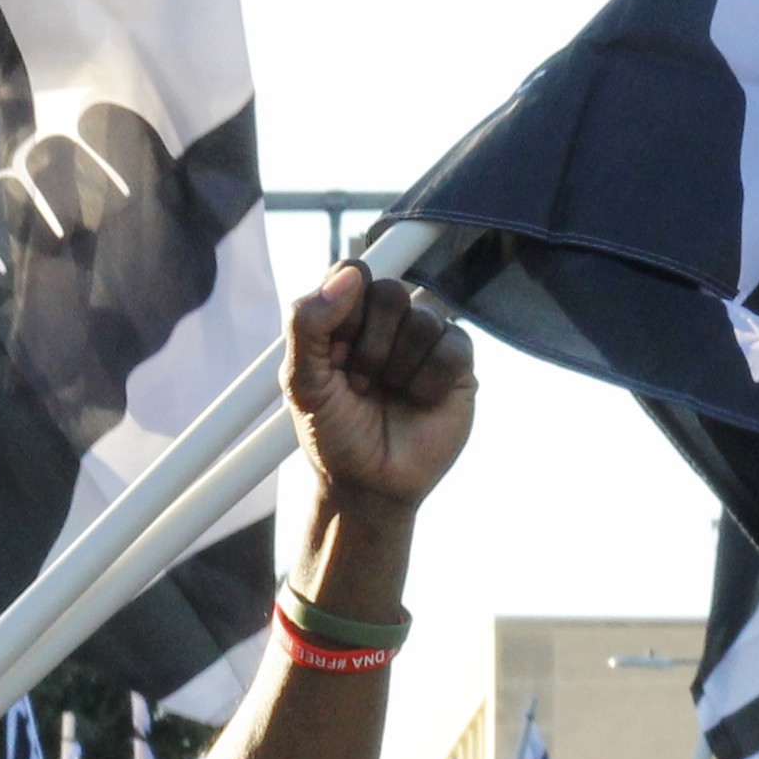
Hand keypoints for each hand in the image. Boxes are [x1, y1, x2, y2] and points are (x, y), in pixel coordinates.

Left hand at [283, 263, 473, 512]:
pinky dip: (428, 381)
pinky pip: (453, 344)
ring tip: (388, 395)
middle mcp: (388, 322)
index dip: (344, 310)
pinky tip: (418, 402)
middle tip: (360, 384)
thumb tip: (350, 275)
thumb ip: (307, 324)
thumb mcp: (301, 382)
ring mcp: (425, 340)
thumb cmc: (333, 433)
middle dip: (369, 346)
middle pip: (389, 292)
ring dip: (398, 368)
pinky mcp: (457, 364)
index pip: (351, 272)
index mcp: (346, 317)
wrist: (369, 486)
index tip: (334, 356)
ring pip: (423, 319)